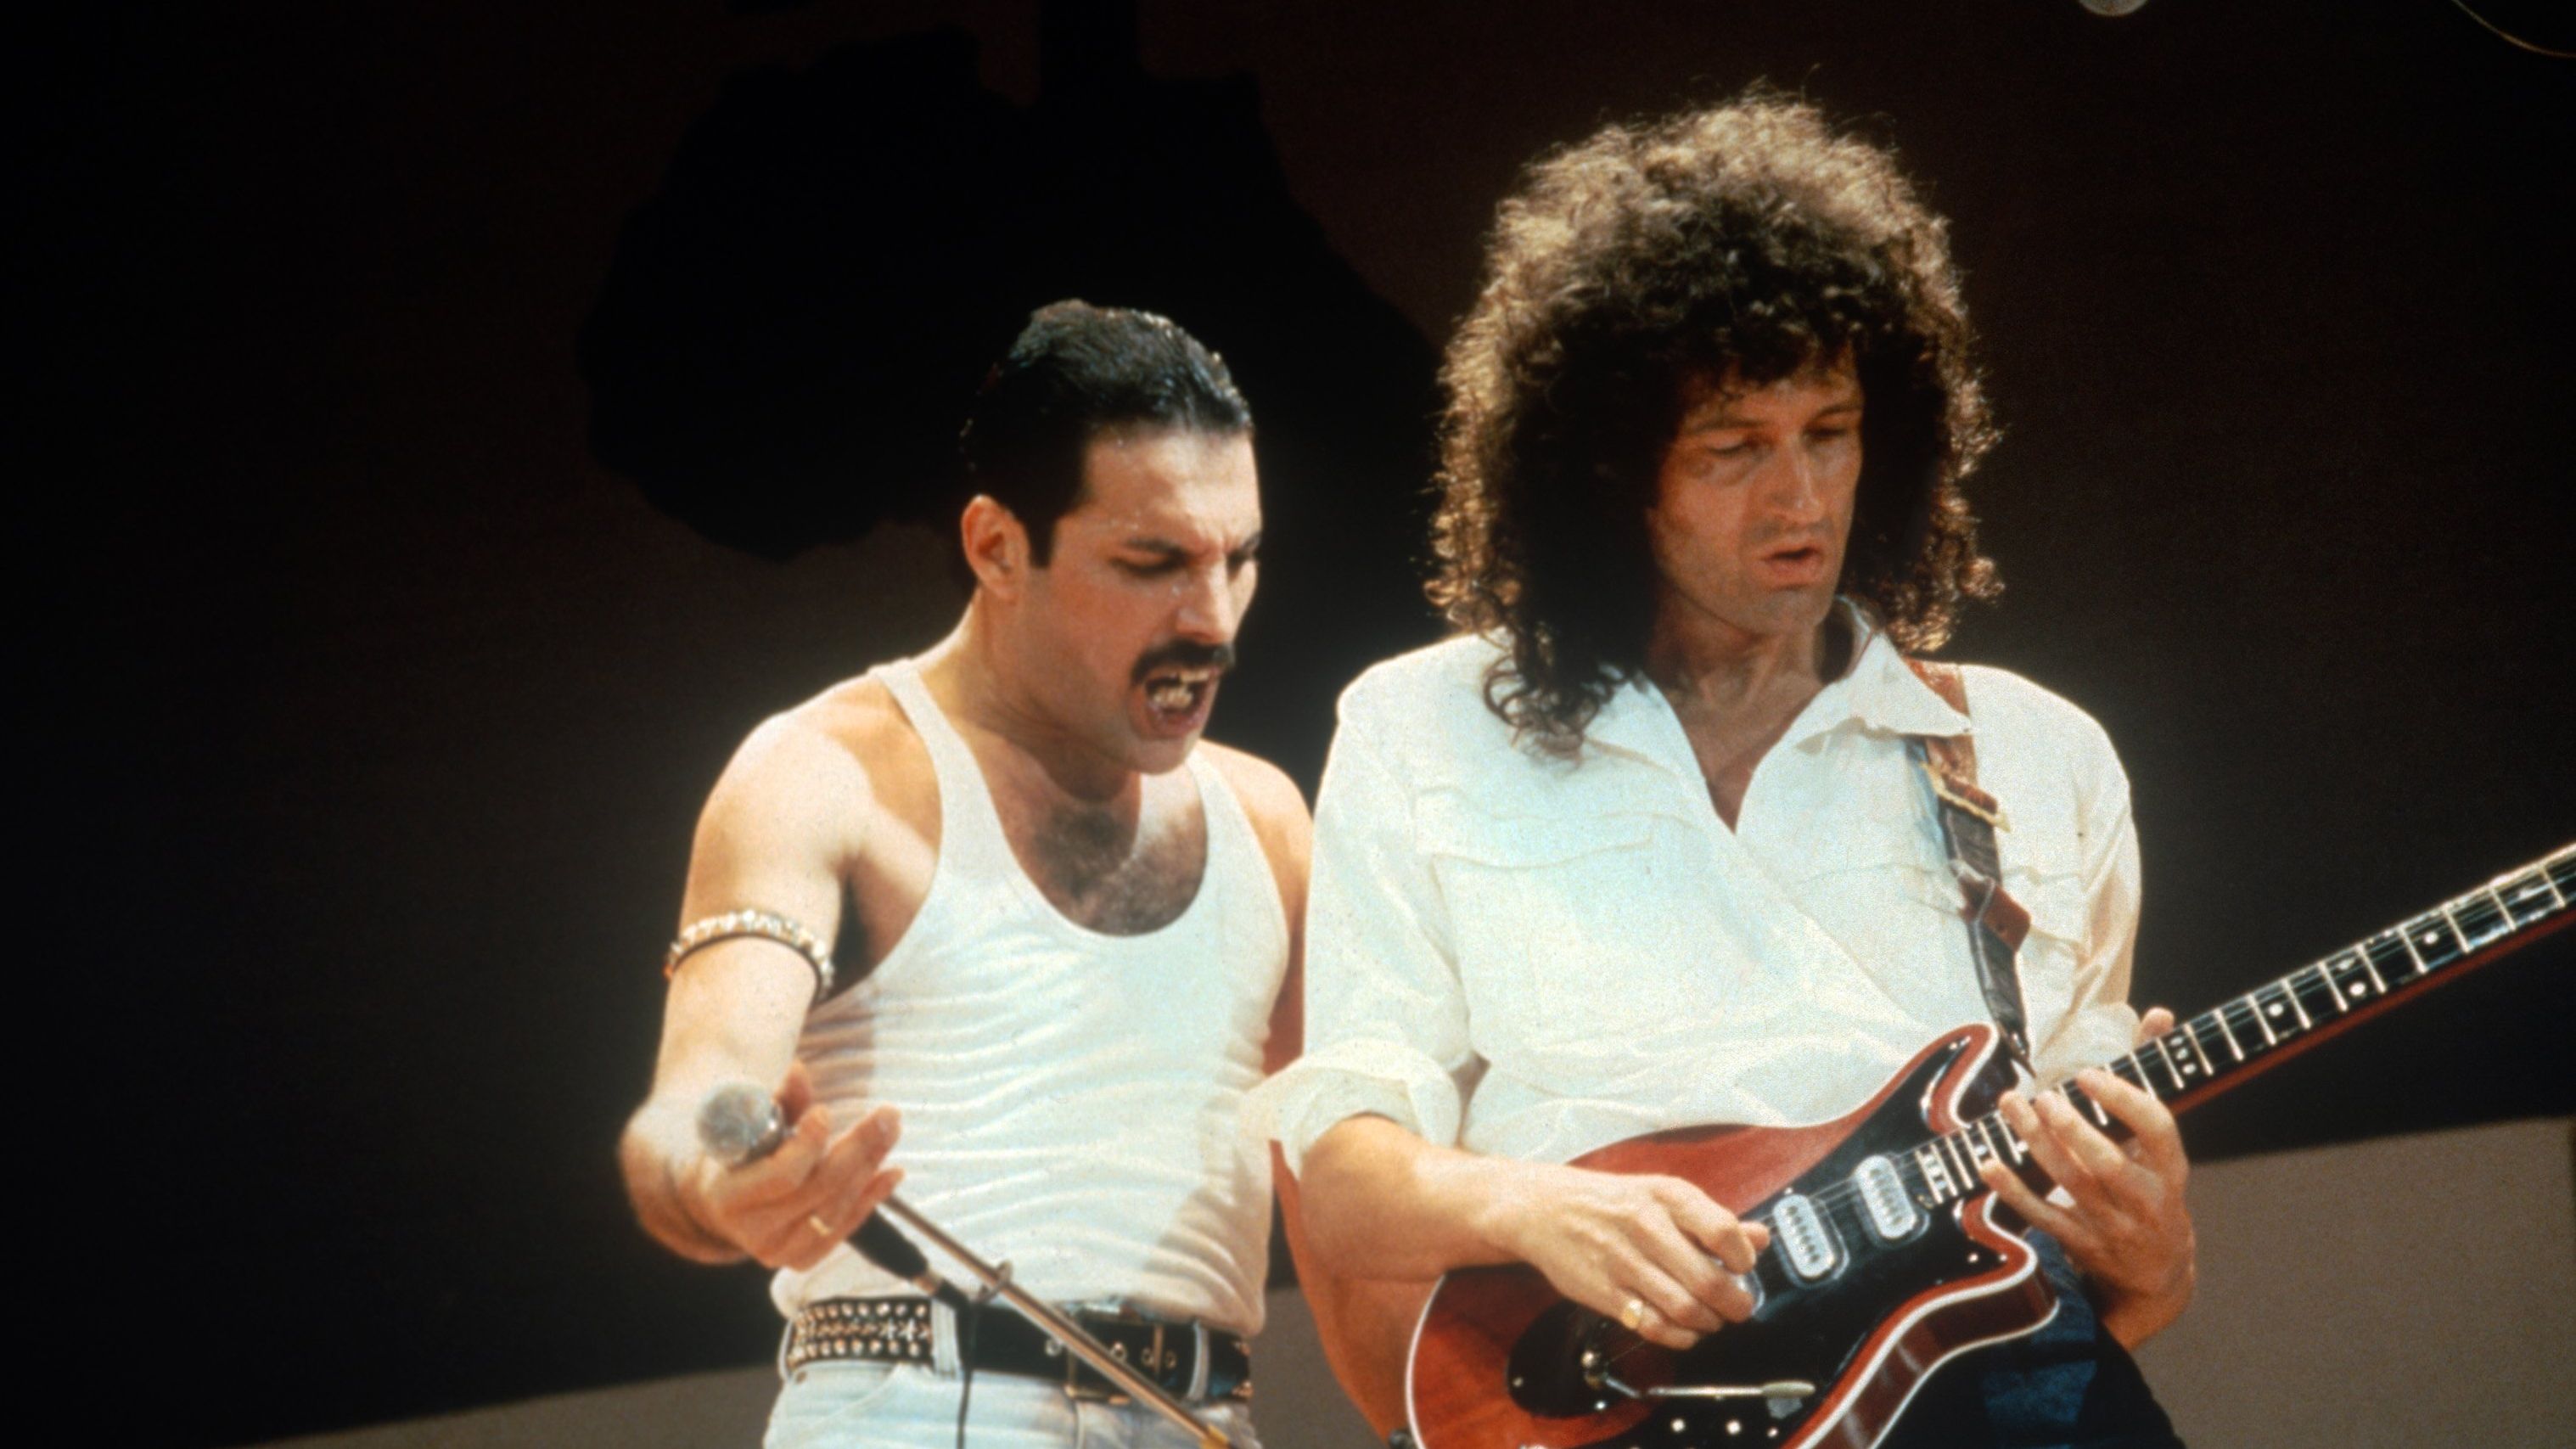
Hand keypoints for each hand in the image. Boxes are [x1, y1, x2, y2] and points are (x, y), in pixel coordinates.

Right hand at [683, 1061, 904, 1270]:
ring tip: (891, 1131)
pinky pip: (846, 1227)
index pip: (782, 1175)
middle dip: (858, 1147)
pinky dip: (873, 1198)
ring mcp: (782, 1251)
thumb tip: (799, 1070)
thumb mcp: (747, 1129)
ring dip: (871, 1166)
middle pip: (820, 1188)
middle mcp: (755, 1232)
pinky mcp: (804, 1259)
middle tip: (887, 1115)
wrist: (722, 1208)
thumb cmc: (736, 1159)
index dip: (809, 1144)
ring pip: (838, 1207)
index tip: (825, 1112)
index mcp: (730, 1198)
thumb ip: (779, 1103)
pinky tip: (893, 1172)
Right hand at [1493, 1165, 1771, 1350]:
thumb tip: (1760, 1239)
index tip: (1743, 1267)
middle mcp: (1645, 1226)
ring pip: (1684, 1309)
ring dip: (1709, 1322)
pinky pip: (1653, 1327)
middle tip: (1739, 1306)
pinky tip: (1685, 1330)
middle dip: (1735, 1303)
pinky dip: (1680, 1337)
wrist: (1542, 1209)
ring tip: (1712, 1319)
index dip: (1743, 1258)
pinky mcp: (1605, 1293)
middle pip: (1708, 1279)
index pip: (1723, 1231)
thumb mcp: (1662, 1195)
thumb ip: (1712, 1219)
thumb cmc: (1610, 1202)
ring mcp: (1623, 1262)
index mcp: (1666, 1196)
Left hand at [1979, 1007, 2196, 1345]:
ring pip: (2072, 1184)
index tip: (2087, 1074)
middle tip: (2043, 1095)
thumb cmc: (2154, 1188)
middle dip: (2074, 1129)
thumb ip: (2154, 1075)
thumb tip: (2157, 1012)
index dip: (2124, 1100)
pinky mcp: (2080, 1244)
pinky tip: (1987, 1163)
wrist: (2158, 1276)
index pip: (2158, 1130)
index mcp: (2171, 1169)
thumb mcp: (2161, 1143)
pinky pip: (2042, 1217)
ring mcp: (2112, 1225)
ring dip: (2036, 1144)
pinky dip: (2012, 1191)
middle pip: (2109, 1164)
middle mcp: (2145, 1199)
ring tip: (2010, 1105)